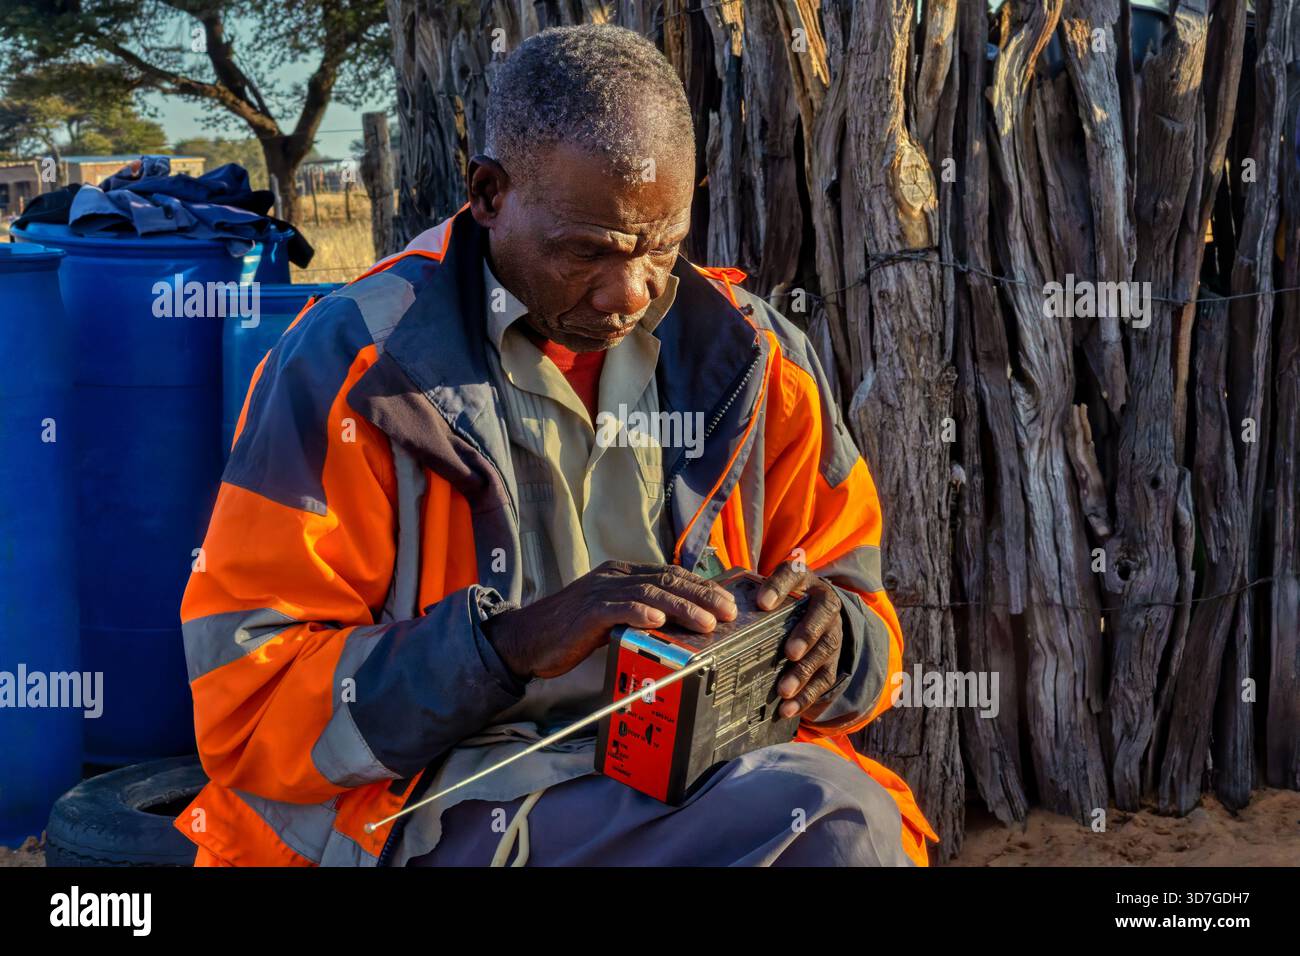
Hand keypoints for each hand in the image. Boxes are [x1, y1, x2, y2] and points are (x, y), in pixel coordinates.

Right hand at [483, 562, 737, 679]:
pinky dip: (640, 613)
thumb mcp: (613, 617)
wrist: (527, 639)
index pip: (671, 574)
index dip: (701, 587)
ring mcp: (600, 592)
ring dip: (682, 608)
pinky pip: (617, 609)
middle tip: (728, 613)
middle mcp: (614, 577)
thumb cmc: (572, 632)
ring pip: (649, 594)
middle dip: (702, 596)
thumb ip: (641, 613)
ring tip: (706, 623)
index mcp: (623, 574)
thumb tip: (678, 625)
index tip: (727, 603)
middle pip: (666, 580)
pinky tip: (659, 621)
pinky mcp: (586, 612)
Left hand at [757, 561, 843, 718]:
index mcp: (805, 581)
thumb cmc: (786, 597)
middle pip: (821, 617)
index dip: (780, 588)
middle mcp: (825, 604)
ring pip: (825, 651)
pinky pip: (825, 679)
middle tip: (789, 653)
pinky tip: (789, 709)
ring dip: (805, 672)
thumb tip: (720, 606)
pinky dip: (807, 696)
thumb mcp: (773, 586)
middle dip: (806, 636)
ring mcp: (832, 632)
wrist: (820, 607)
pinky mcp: (833, 659)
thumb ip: (753, 591)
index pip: (794, 575)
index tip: (762, 603)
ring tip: (784, 690)